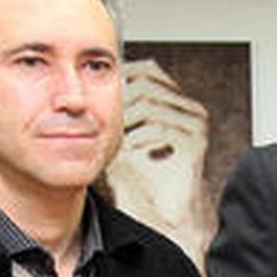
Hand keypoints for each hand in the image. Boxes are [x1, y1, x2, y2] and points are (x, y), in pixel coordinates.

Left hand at [104, 58, 212, 265]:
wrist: (163, 207)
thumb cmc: (139, 174)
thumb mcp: (119, 136)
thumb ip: (110, 111)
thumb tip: (81, 91)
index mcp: (174, 101)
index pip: (148, 69)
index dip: (122, 77)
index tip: (100, 97)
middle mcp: (188, 108)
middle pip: (147, 82)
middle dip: (122, 99)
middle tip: (108, 120)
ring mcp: (195, 124)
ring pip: (149, 103)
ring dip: (126, 120)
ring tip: (117, 138)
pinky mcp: (195, 142)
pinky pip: (160, 128)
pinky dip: (138, 138)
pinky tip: (129, 150)